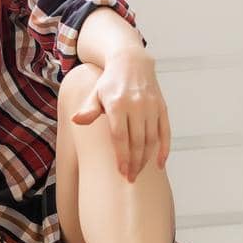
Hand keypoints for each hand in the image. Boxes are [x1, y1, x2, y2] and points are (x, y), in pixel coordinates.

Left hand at [70, 49, 169, 180]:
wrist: (131, 63)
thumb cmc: (109, 82)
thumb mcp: (95, 94)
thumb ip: (88, 110)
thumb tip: (76, 120)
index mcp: (117, 104)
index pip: (120, 136)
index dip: (122, 156)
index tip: (121, 171)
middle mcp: (136, 105)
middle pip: (137, 141)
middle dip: (134, 162)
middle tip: (130, 179)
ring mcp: (151, 107)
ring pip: (151, 139)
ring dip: (146, 159)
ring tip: (139, 172)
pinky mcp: (162, 107)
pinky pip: (165, 131)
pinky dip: (164, 149)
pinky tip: (160, 163)